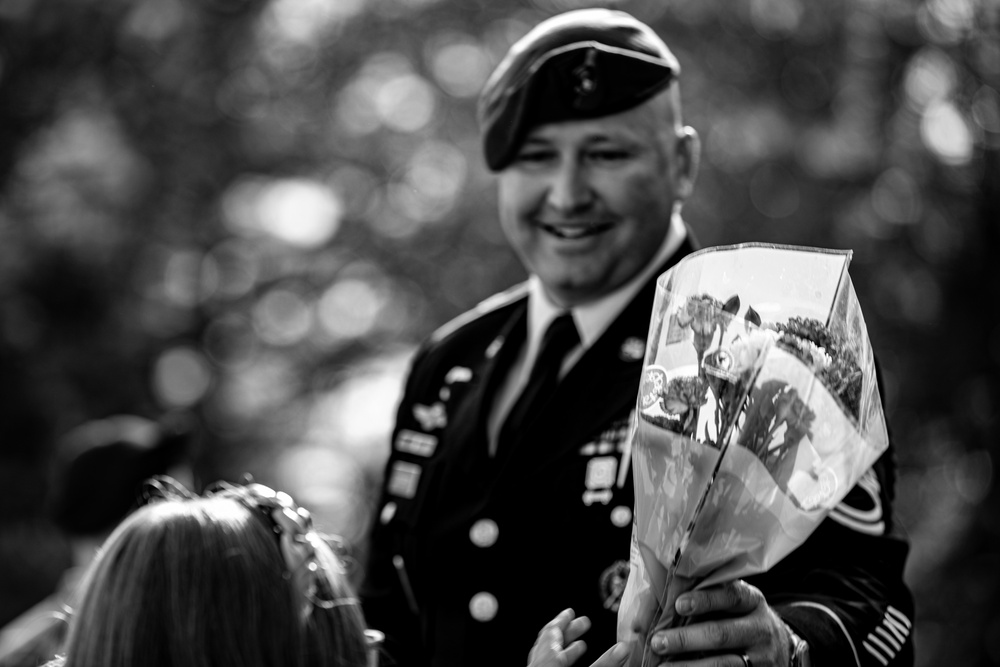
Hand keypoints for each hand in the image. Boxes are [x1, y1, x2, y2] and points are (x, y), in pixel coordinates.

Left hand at [528, 609, 629, 666]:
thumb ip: (605, 662)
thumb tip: (623, 648)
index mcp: (549, 658)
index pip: (553, 632)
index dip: (563, 620)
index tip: (571, 612)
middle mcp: (539, 663)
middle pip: (549, 641)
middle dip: (567, 630)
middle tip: (583, 623)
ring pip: (545, 653)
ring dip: (561, 646)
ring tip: (579, 645)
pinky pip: (543, 663)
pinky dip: (555, 658)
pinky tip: (566, 663)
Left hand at [648, 580, 790, 666]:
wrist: (780, 650)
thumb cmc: (744, 619)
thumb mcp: (739, 604)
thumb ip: (713, 596)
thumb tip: (667, 597)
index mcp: (753, 601)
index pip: (731, 597)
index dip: (704, 600)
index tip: (679, 605)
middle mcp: (760, 629)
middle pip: (721, 634)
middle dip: (686, 639)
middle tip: (658, 642)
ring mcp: (761, 658)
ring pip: (724, 664)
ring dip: (689, 666)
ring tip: (662, 666)